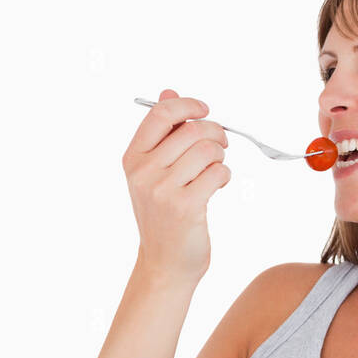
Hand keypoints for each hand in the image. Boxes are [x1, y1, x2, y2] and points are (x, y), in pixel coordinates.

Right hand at [123, 88, 230, 284]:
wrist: (165, 264)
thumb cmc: (163, 218)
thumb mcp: (153, 174)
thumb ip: (162, 135)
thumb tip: (169, 92)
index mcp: (133, 159)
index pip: (160, 114)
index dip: (187, 106)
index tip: (204, 110)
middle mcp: (144, 172)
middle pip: (190, 130)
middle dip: (214, 133)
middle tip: (221, 145)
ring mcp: (163, 190)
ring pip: (207, 150)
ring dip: (220, 156)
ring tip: (216, 169)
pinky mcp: (186, 207)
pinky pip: (217, 173)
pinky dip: (224, 175)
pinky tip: (218, 185)